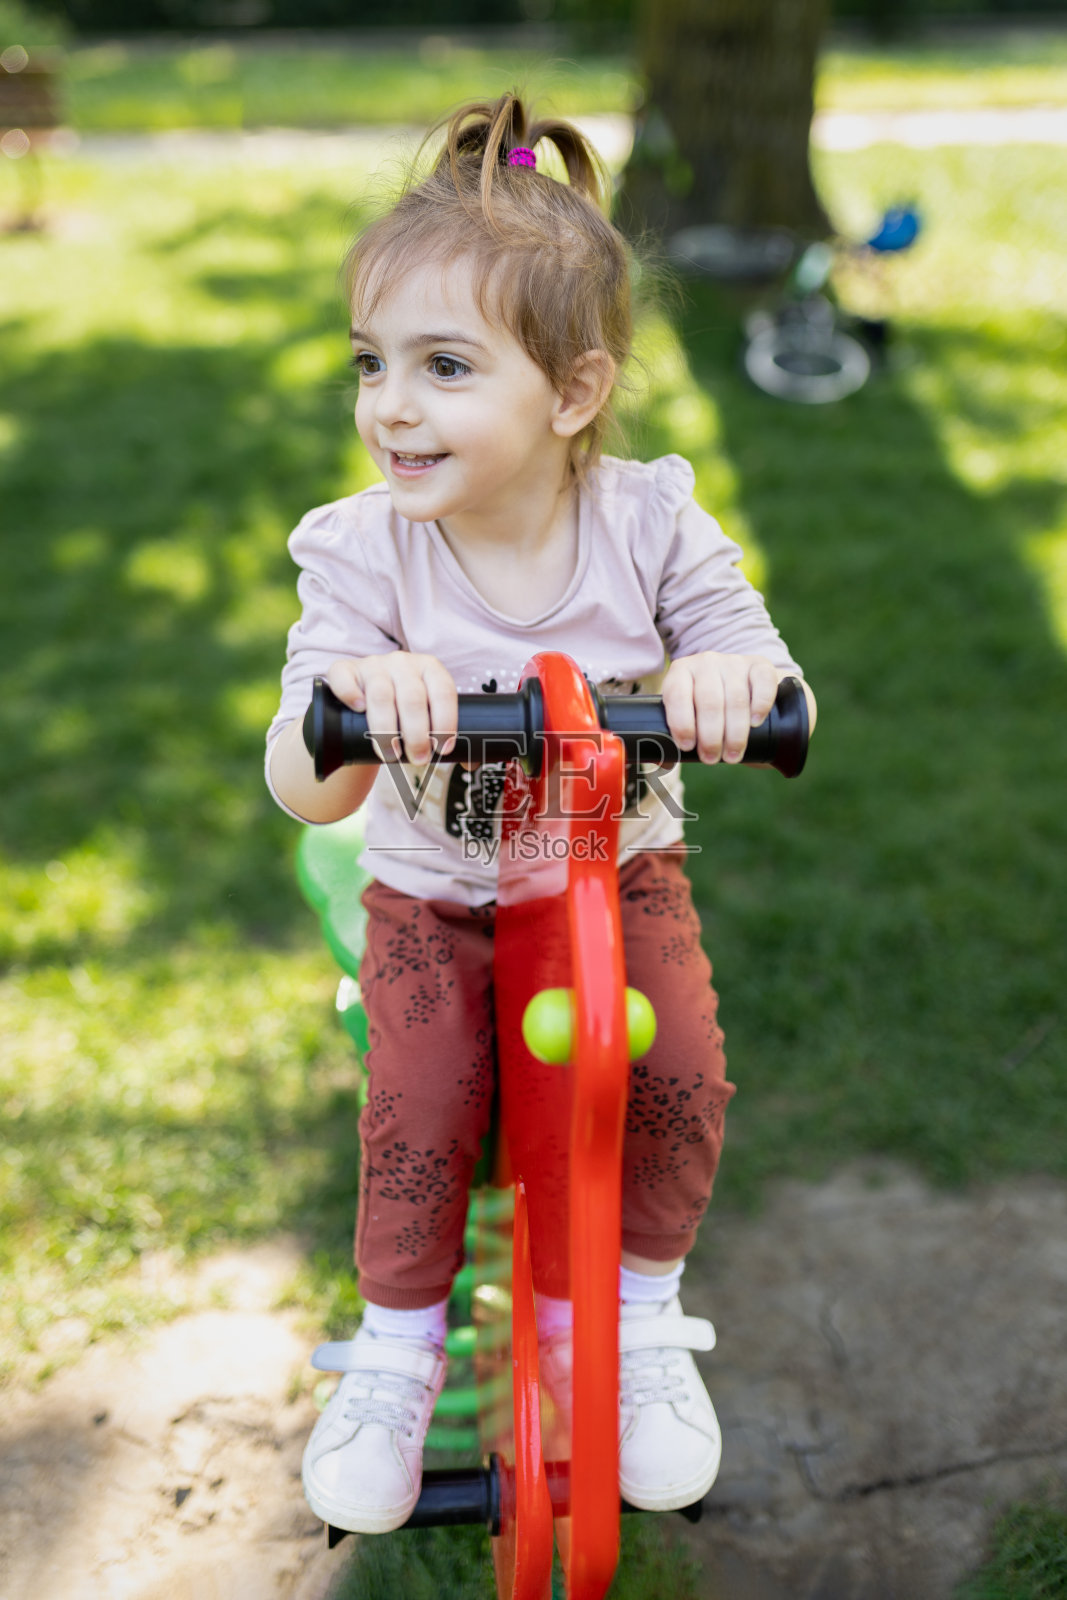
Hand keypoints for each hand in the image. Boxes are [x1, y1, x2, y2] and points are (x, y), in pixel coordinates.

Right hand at [327, 653, 457, 765]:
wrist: (364, 704)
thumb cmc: (403, 713)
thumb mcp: (427, 717)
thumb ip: (447, 736)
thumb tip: (471, 763)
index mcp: (430, 668)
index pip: (443, 691)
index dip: (445, 721)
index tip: (443, 748)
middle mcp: (402, 662)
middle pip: (413, 697)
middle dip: (418, 734)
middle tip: (418, 759)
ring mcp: (372, 664)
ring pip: (381, 694)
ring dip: (386, 729)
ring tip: (391, 754)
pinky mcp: (344, 670)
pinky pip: (344, 678)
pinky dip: (351, 694)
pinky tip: (358, 710)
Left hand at [661, 652, 779, 763]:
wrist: (743, 687)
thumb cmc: (707, 709)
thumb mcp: (688, 715)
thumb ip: (675, 736)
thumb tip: (664, 763)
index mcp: (681, 672)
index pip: (677, 694)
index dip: (681, 723)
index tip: (687, 747)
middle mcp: (706, 662)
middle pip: (709, 701)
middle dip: (710, 736)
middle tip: (711, 758)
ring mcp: (735, 662)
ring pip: (736, 699)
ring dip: (735, 733)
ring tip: (732, 755)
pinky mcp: (761, 666)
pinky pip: (763, 684)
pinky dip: (760, 705)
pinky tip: (755, 723)